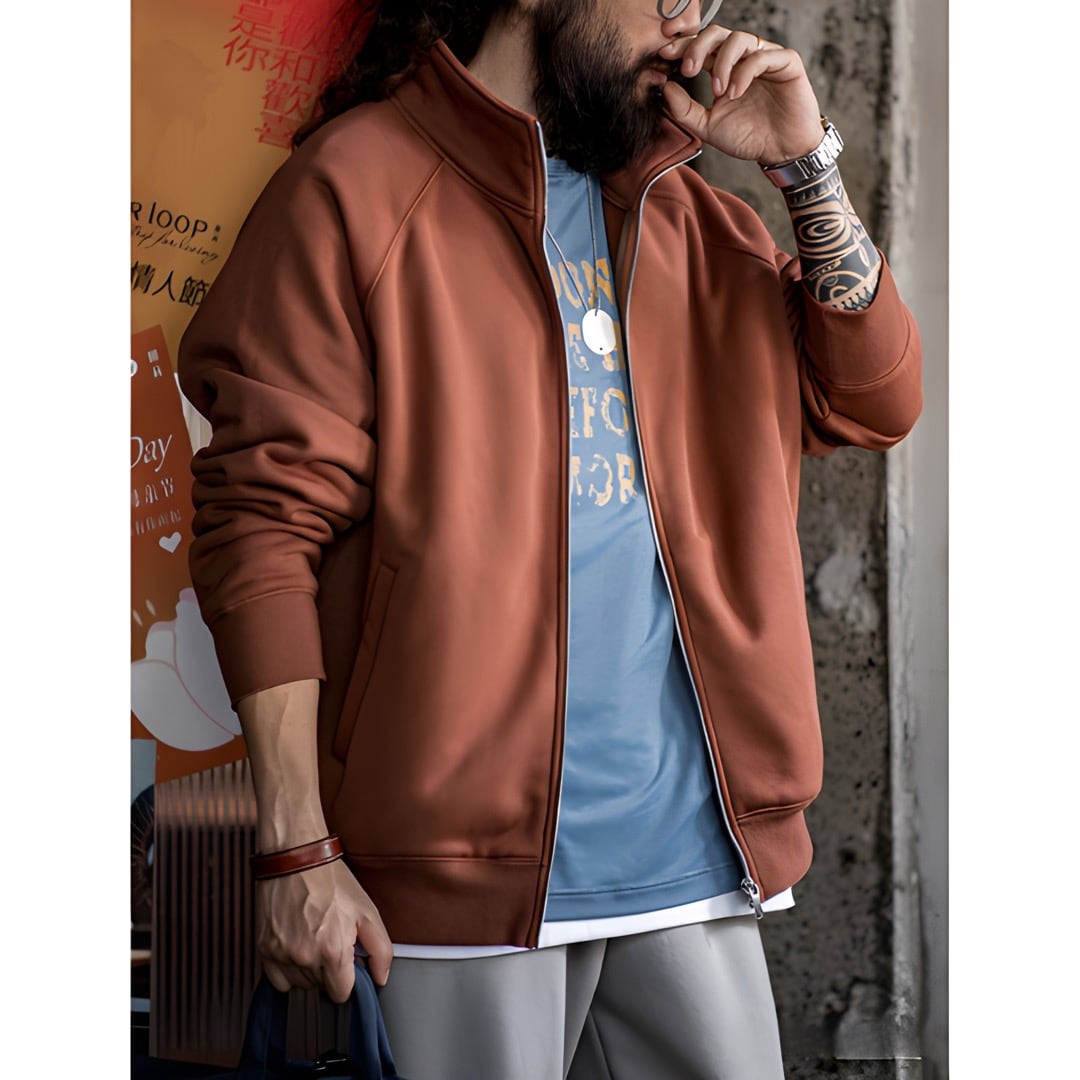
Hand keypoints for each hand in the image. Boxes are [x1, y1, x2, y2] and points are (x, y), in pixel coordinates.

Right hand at [256, 857, 393, 1003]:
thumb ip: (380, 949)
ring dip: (308, 969)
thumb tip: (380, 978)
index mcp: (333, 951)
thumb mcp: (367, 910)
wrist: (295, 858)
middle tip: (330, 939)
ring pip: (300, 985)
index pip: (341, 994)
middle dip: (329, 971)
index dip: (348, 978)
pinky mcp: (263, 950)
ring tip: (312, 937)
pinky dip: (287, 969)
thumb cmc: (330, 880)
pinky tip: (296, 945)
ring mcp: (281, 955)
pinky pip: (278, 980)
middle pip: (320, 988)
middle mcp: (304, 957)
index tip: (347, 961)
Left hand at [660, 25, 823, 164]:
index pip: (701, 46)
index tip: (665, 55)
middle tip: (688, 70)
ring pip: (738, 39)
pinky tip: (735, 93)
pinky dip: (744, 73)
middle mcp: (743, 58)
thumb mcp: (709, 127)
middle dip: (698, 47)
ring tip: (718, 92)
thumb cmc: (749, 136)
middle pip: (717, 34)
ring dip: (722, 63)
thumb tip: (666, 88)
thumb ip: (685, 110)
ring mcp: (764, 57)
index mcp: (723, 68)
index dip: (683, 46)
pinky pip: (762, 56)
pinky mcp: (786, 62)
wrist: (781, 151)